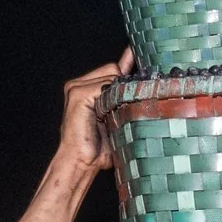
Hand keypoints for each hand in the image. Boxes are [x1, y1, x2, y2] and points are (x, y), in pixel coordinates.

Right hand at [60, 47, 131, 173]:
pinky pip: (106, 86)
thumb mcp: (118, 119)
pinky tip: (107, 115)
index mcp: (87, 88)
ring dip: (119, 95)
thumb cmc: (99, 148)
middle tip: (123, 110)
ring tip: (112, 117)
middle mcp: (79, 84)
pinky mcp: (78, 94)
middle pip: (114, 68)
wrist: (81, 163)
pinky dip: (112, 99)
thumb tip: (145, 86)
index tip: (138, 59)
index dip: (128, 66)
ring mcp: (76, 87)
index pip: (112, 68)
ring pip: (112, 75)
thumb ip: (125, 100)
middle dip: (124, 86)